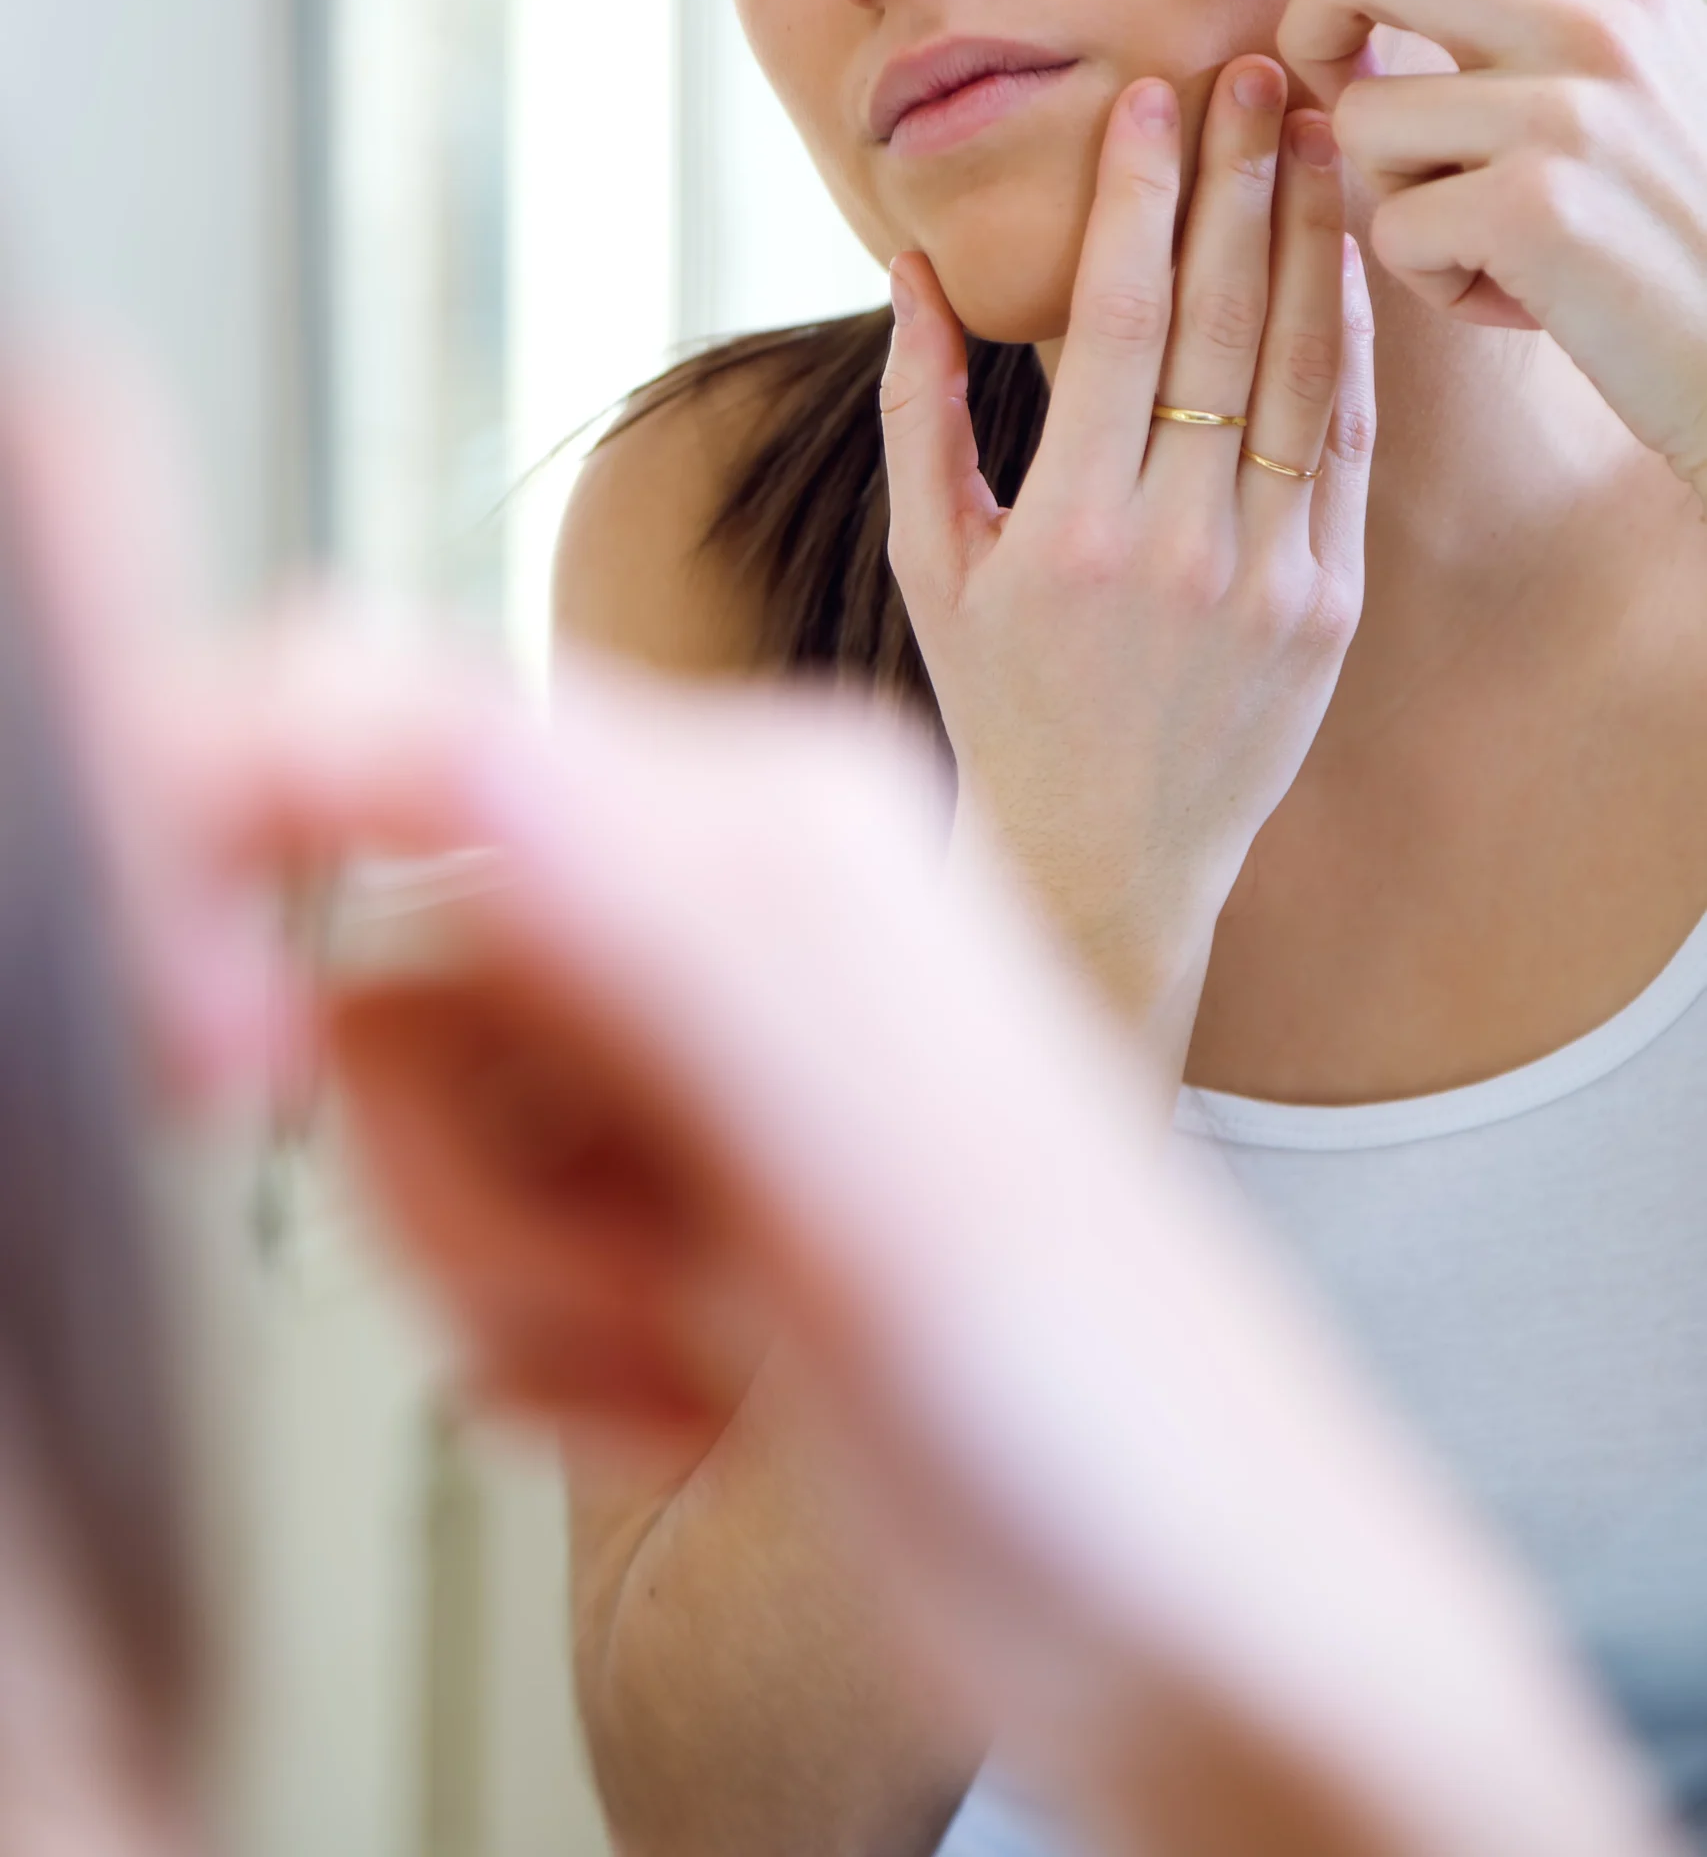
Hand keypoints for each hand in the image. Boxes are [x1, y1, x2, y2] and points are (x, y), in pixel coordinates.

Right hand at [227, 629, 1661, 1856]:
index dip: (251, 830)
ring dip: (509, 1275)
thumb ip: (663, 940)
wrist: (1203, 1614)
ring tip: (689, 1356)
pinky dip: (540, 1335)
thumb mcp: (886, 1186)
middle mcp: (725, 898)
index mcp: (774, 827)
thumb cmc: (1116, 1419)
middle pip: (391, 952)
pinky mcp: (671, 1163)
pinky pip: (476, 1209)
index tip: (215, 1039)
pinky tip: (694, 1390)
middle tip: (617, 1291)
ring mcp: (692, 1038)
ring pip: (419, 1096)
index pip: (411, 722)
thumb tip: (454, 737)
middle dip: (452, 1172)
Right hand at [880, 60, 1373, 1044]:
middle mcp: (1177, 545)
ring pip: (1306, 367)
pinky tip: (1342, 260)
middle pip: (1224, 318)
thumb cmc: (997, 700)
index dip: (1135, 195)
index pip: (1114, 319)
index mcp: (1067, 527)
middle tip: (1252, 68)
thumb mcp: (929, 562)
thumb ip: (918, 409)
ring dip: (1311, 236)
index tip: (1146, 97)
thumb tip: (915, 267)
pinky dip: (1351, 343)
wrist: (1103, 857)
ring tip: (1315, 131)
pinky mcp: (1331, 602)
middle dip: (1237, 177)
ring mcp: (1269, 576)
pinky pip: (1347, 444)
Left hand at [1166, 0, 1706, 499]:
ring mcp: (1563, 108)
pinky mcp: (1536, 204)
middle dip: (1304, 34)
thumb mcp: (1672, 62)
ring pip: (1362, 125)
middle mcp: (1588, 20)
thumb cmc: (1691, 219)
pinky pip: (1393, 229)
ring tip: (1501, 244)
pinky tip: (1522, 298)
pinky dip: (1439, 283)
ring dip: (1403, 206)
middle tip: (1331, 103)